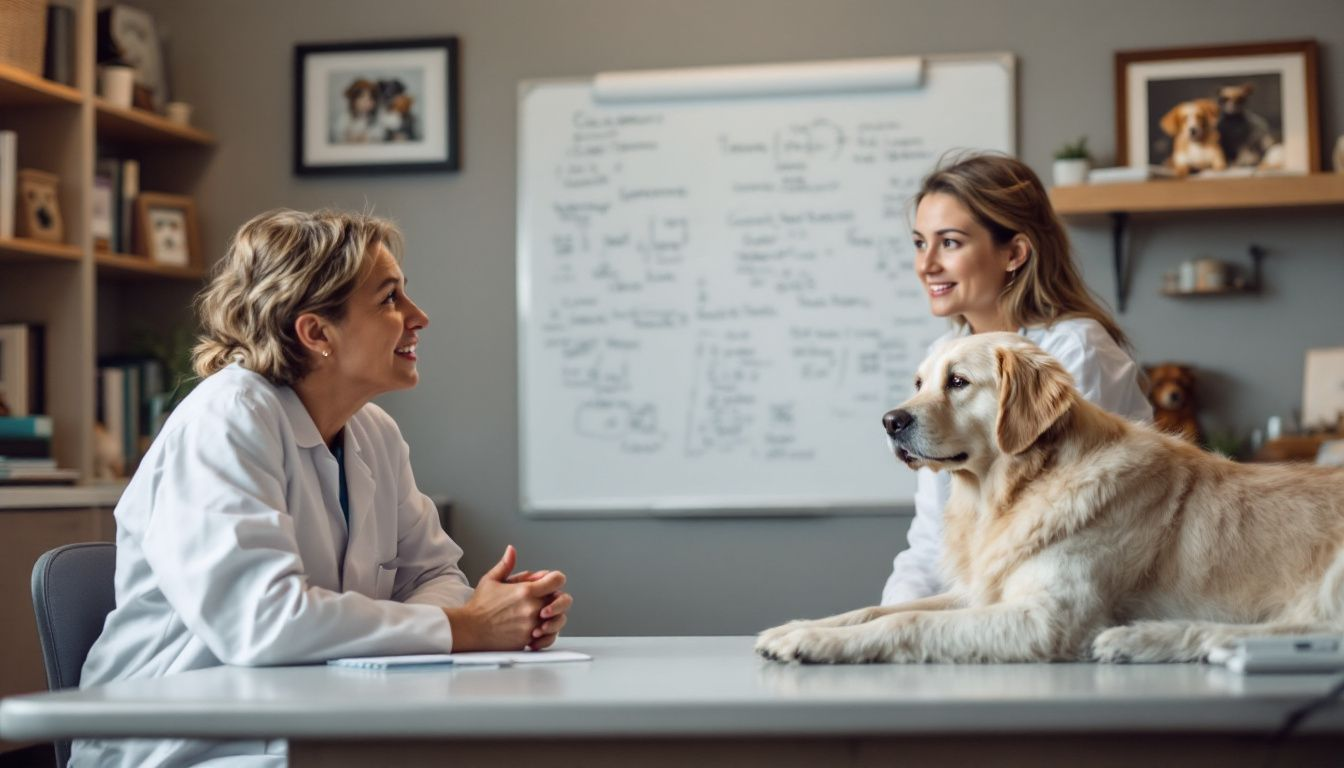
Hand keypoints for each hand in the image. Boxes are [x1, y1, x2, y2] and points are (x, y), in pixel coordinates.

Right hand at [444, 545, 564, 651]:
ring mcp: (531, 625)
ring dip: (554, 617)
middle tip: (550, 600)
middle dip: (558, 599)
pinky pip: (548, 637)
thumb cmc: (479, 606)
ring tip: (542, 616)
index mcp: (526, 591)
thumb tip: (511, 550)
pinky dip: (547, 634)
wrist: (469, 629)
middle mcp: (532, 608)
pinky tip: (538, 630)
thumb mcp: (491, 580)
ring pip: (559, 620)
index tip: (550, 582)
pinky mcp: (528, 640)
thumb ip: (506, 564)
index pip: (557, 580)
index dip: (556, 579)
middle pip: (563, 600)